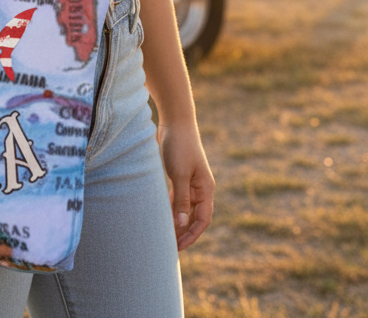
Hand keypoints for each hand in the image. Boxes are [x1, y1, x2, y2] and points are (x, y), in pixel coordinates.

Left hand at [157, 122, 214, 249]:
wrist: (175, 122)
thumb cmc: (179, 146)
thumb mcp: (179, 174)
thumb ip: (181, 199)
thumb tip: (181, 224)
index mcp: (205, 189)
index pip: (202, 220)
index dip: (192, 235)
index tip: (179, 247)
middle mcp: (200, 188)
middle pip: (194, 217)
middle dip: (183, 232)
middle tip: (169, 245)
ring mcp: (190, 182)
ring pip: (185, 208)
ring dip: (176, 220)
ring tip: (164, 233)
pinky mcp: (180, 175)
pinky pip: (177, 197)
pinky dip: (171, 207)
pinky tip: (162, 214)